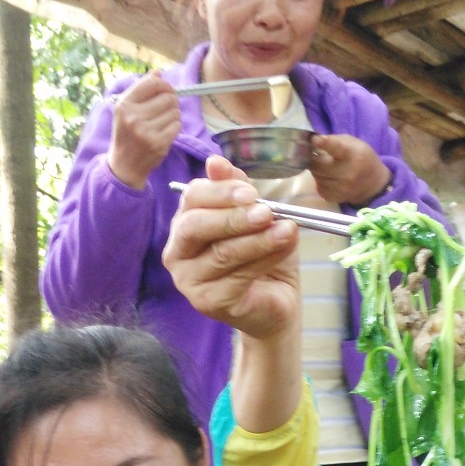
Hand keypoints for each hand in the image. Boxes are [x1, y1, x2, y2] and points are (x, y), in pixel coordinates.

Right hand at [106, 75, 181, 189]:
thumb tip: (159, 71)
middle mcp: (133, 117)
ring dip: (173, 115)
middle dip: (171, 101)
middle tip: (165, 110)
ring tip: (162, 123)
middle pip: (168, 97)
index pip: (152, 83)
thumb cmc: (126, 133)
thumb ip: (142, 90)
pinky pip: (177, 125)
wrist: (124, 165)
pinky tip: (164, 133)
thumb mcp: (126, 110)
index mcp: (124, 105)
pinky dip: (174, 127)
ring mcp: (146, 131)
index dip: (164, 84)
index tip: (166, 90)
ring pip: (175, 111)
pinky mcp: (158, 143)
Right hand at [163, 157, 300, 341]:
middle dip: (232, 216)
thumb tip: (215, 162)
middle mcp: (178, 252)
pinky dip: (265, 259)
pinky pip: (237, 277)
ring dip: (257, 239)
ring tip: (286, 229)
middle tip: (265, 211)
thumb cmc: (262, 254)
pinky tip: (285, 247)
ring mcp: (189, 281)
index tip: (251, 191)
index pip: (191, 198)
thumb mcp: (254, 214)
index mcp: (185, 223)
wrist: (277, 298)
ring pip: (221, 253)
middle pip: (194, 226)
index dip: (220, 191)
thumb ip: (237, 190)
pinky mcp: (208, 302)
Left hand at [309, 134, 389, 206]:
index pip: (336, 147)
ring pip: (316, 176)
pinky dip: (321, 181)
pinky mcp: (334, 198)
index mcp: (352, 154)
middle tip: (319, 155)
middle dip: (314, 159)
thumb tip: (314, 141)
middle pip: (317, 165)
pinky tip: (330, 178)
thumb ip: (334, 140)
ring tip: (327, 167)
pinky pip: (318, 187)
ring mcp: (340, 188)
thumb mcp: (353, 143)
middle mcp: (347, 173)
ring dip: (317, 170)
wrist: (373, 183)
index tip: (314, 139)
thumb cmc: (361, 157)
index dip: (324, 143)